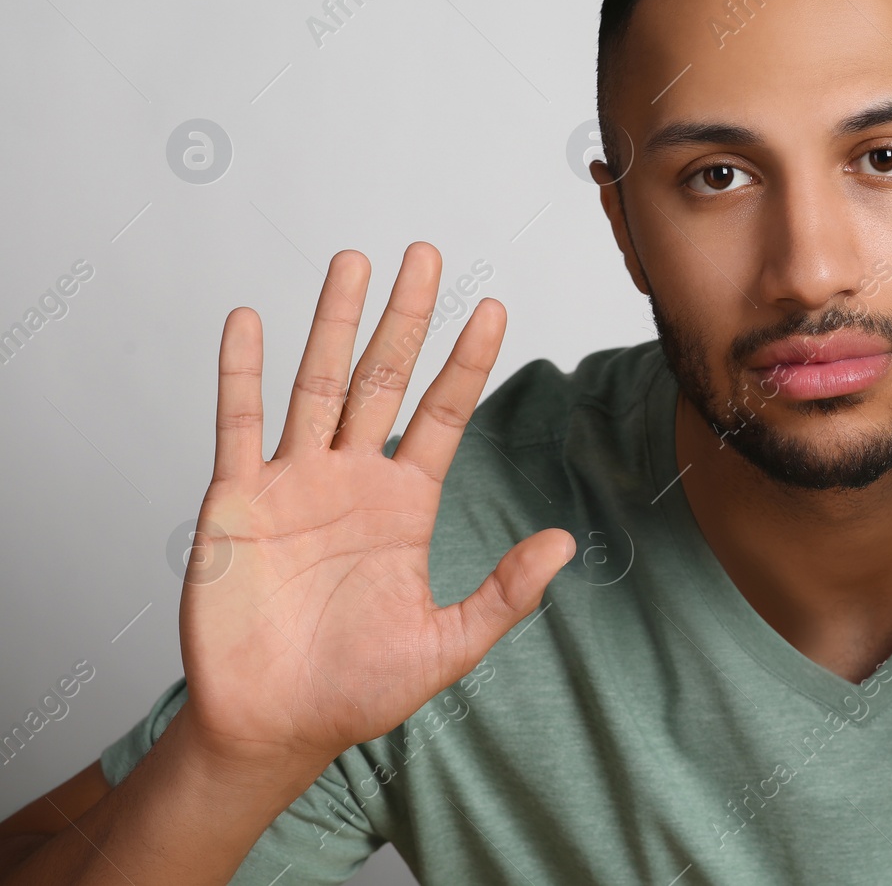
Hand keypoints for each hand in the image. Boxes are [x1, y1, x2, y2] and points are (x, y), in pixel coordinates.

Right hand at [178, 242, 574, 771]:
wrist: (274, 726)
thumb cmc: (358, 689)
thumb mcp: (448, 645)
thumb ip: (505, 594)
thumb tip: (566, 545)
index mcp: (405, 504)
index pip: (444, 414)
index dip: (468, 361)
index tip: (493, 307)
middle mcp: (352, 479)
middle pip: (384, 378)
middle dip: (406, 316)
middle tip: (425, 254)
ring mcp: (294, 482)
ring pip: (317, 383)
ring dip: (333, 322)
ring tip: (353, 261)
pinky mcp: (237, 500)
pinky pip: (238, 424)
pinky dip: (240, 372)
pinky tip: (249, 320)